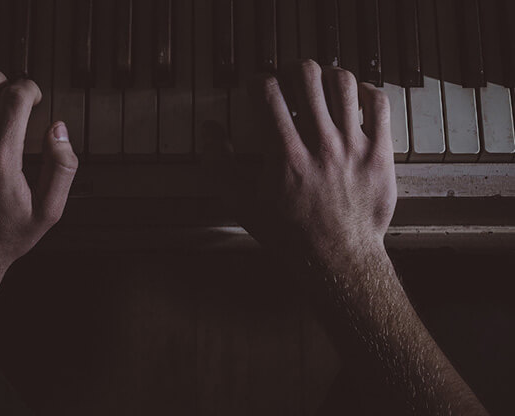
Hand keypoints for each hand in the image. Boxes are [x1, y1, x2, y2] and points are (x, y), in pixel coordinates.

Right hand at [205, 60, 395, 261]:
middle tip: (288, 79)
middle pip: (307, 76)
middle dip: (291, 69)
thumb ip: (219, 165)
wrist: (336, 259)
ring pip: (343, 83)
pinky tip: (354, 96)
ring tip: (319, 85)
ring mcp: (353, 146)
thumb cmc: (289, 235)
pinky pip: (379, 104)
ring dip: (327, 76)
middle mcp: (320, 144)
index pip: (268, 92)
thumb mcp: (242, 204)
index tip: (257, 86)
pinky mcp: (379, 153)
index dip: (257, 80)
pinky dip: (366, 90)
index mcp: (284, 154)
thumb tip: (210, 131)